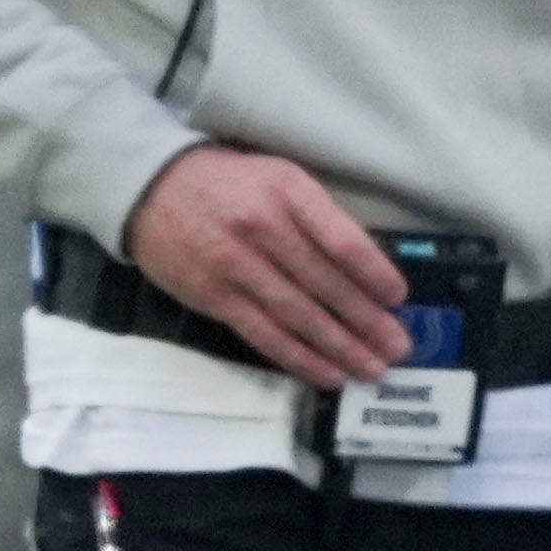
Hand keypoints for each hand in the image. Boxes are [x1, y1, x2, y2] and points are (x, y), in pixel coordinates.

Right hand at [120, 147, 411, 390]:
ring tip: (373, 368)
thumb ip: (318, 217)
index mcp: (288, 191)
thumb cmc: (228, 183)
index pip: (342, 239)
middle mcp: (263, 227)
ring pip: (299, 316)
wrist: (152, 188)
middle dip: (368, 321)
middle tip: (398, 347)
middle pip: (326, 284)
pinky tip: (329, 373)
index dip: (374, 274)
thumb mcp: (279, 178)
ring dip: (342, 347)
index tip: (397, 298)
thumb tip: (367, 268)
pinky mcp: (215, 297)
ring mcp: (236, 266)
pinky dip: (301, 358)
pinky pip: (265, 334)